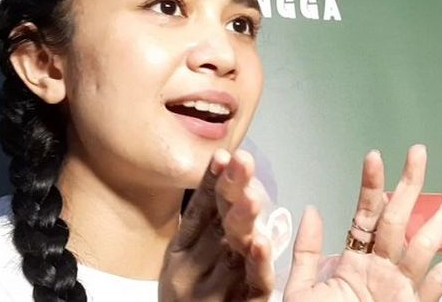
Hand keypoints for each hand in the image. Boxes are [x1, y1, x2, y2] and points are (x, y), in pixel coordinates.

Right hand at [159, 149, 273, 301]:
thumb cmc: (187, 299)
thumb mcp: (184, 259)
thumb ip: (203, 221)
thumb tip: (220, 170)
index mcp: (179, 253)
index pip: (199, 210)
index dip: (214, 181)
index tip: (227, 154)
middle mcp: (189, 271)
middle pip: (216, 226)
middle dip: (232, 190)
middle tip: (243, 162)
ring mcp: (211, 294)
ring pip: (231, 254)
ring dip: (243, 222)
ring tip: (252, 197)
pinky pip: (251, 288)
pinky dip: (257, 264)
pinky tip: (261, 243)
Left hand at [284, 145, 441, 301]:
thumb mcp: (302, 289)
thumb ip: (309, 252)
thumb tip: (313, 208)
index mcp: (354, 261)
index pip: (365, 215)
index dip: (370, 186)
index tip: (374, 155)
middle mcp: (382, 268)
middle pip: (400, 219)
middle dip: (411, 186)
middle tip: (419, 152)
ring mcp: (402, 287)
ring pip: (426, 243)